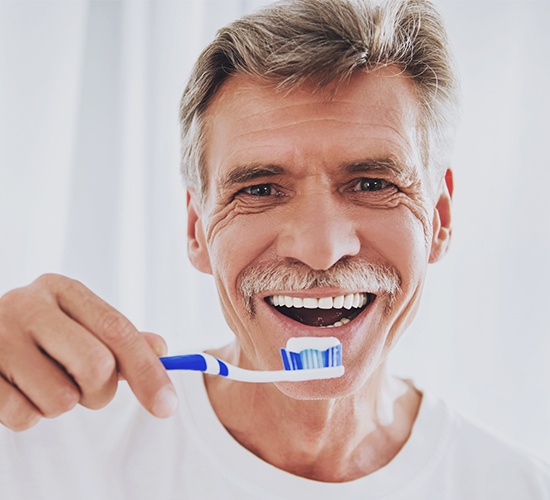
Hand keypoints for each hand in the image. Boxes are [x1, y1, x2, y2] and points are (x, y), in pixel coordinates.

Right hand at [0, 274, 177, 430]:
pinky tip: (18, 391)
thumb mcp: (78, 324)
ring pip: (61, 399)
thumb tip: (162, 350)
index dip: (148, 370)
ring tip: (44, 384)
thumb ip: (119, 338)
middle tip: (88, 390)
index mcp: (62, 289)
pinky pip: (24, 417)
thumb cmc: (40, 335)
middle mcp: (27, 305)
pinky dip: (30, 415)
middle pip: (97, 365)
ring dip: (63, 404)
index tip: (167, 406)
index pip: (117, 330)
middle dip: (101, 392)